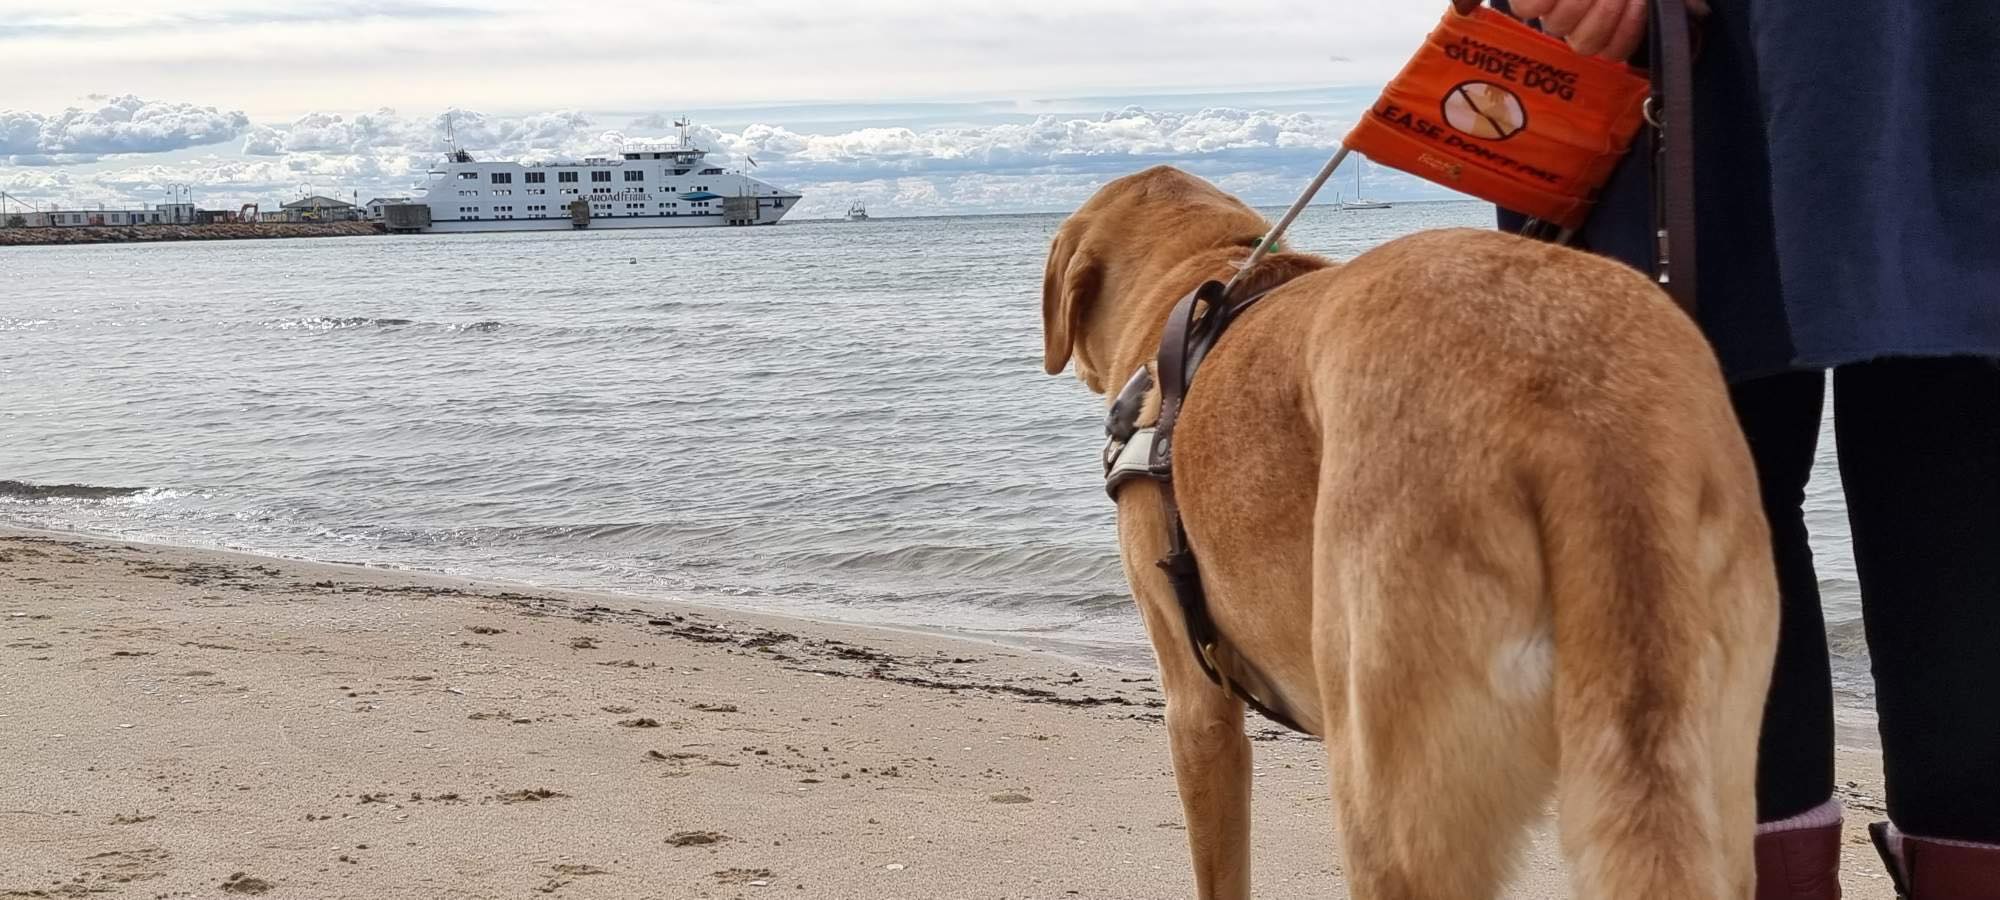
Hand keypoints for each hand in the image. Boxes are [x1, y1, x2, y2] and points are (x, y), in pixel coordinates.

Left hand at [1505, 0, 1709, 60]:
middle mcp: (1580, 20)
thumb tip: (1699, 8)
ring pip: (1557, 27)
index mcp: (1613, 16)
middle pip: (1586, 44)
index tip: (1640, 0)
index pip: (1616, 50)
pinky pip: (1527, 9)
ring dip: (1576, 3)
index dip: (1628, 30)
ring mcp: (1552, 10)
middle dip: (1604, 14)